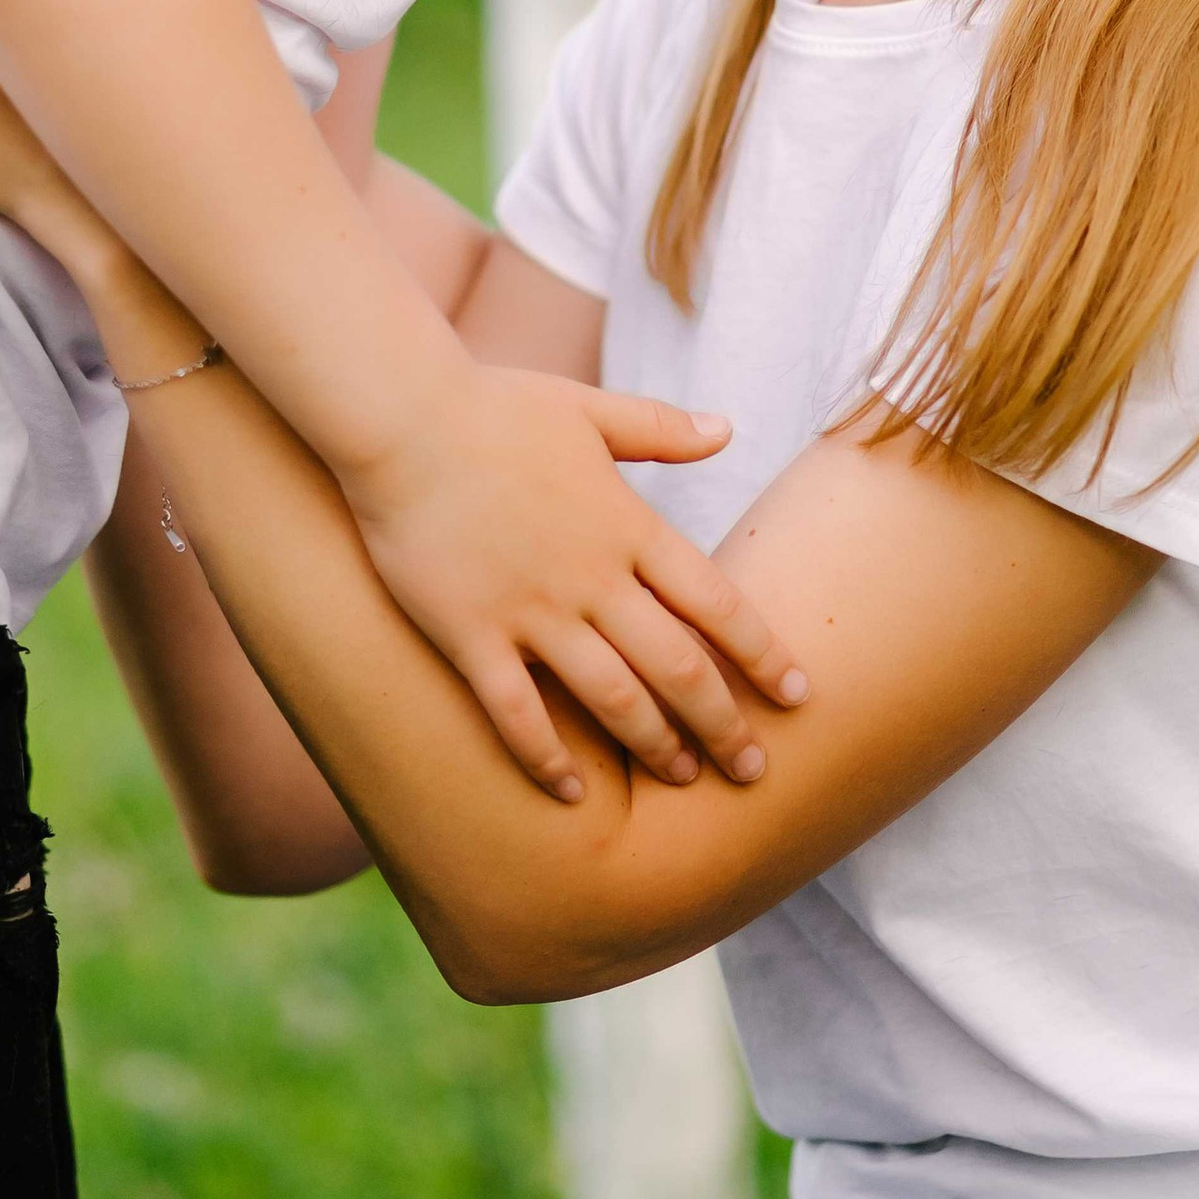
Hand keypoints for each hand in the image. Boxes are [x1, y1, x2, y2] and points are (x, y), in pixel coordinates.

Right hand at [340, 373, 809, 799]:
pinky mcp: (470, 634)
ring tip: (684, 779)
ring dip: (655, 746)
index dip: (762, 654)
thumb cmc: (493, 407)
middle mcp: (591, 577)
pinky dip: (547, 759)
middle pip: (677, 666)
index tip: (799, 696)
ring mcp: (531, 610)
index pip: (717, 602)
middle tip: (754, 770)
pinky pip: (516, 714)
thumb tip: (728, 428)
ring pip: (611, 699)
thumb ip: (660, 428)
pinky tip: (573, 792)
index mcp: (627, 525)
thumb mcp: (588, 410)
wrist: (399, 415)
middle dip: (724, 723)